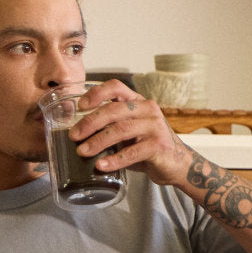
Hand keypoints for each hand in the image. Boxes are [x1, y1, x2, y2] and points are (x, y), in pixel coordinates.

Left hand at [71, 80, 193, 187]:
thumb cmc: (147, 146)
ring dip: (98, 141)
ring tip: (82, 152)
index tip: (80, 106)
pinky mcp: (159, 145)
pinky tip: (101, 166)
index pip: (116, 87)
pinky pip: (132, 152)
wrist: (177, 164)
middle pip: (114, 110)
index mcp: (138, 102)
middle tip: (74, 136)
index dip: (96, 93)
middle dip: (90, 123)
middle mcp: (147, 109)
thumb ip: (110, 127)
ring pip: (121, 130)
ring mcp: (155, 126)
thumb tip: (78, 134)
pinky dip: (114, 159)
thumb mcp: (128, 131)